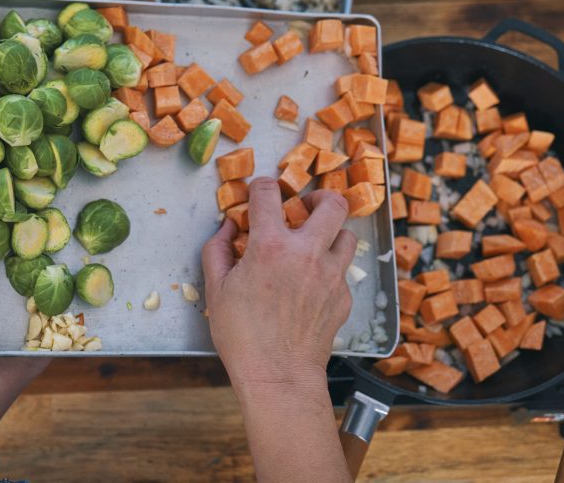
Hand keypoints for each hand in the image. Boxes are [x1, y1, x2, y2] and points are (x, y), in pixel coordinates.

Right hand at [202, 179, 355, 391]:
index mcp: (271, 245)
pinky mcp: (343, 297)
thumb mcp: (216, 289)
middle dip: (320, 197)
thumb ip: (218, 250)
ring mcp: (331, 275)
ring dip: (330, 233)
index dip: (261, 187)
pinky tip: (312, 284)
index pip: (268, 193)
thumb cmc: (242, 336)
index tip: (258, 194)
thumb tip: (227, 229)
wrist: (278, 376)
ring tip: (314, 244)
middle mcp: (307, 253)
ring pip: (347, 235)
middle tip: (306, 206)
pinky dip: (329, 270)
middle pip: (332, 204)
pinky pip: (343, 271)